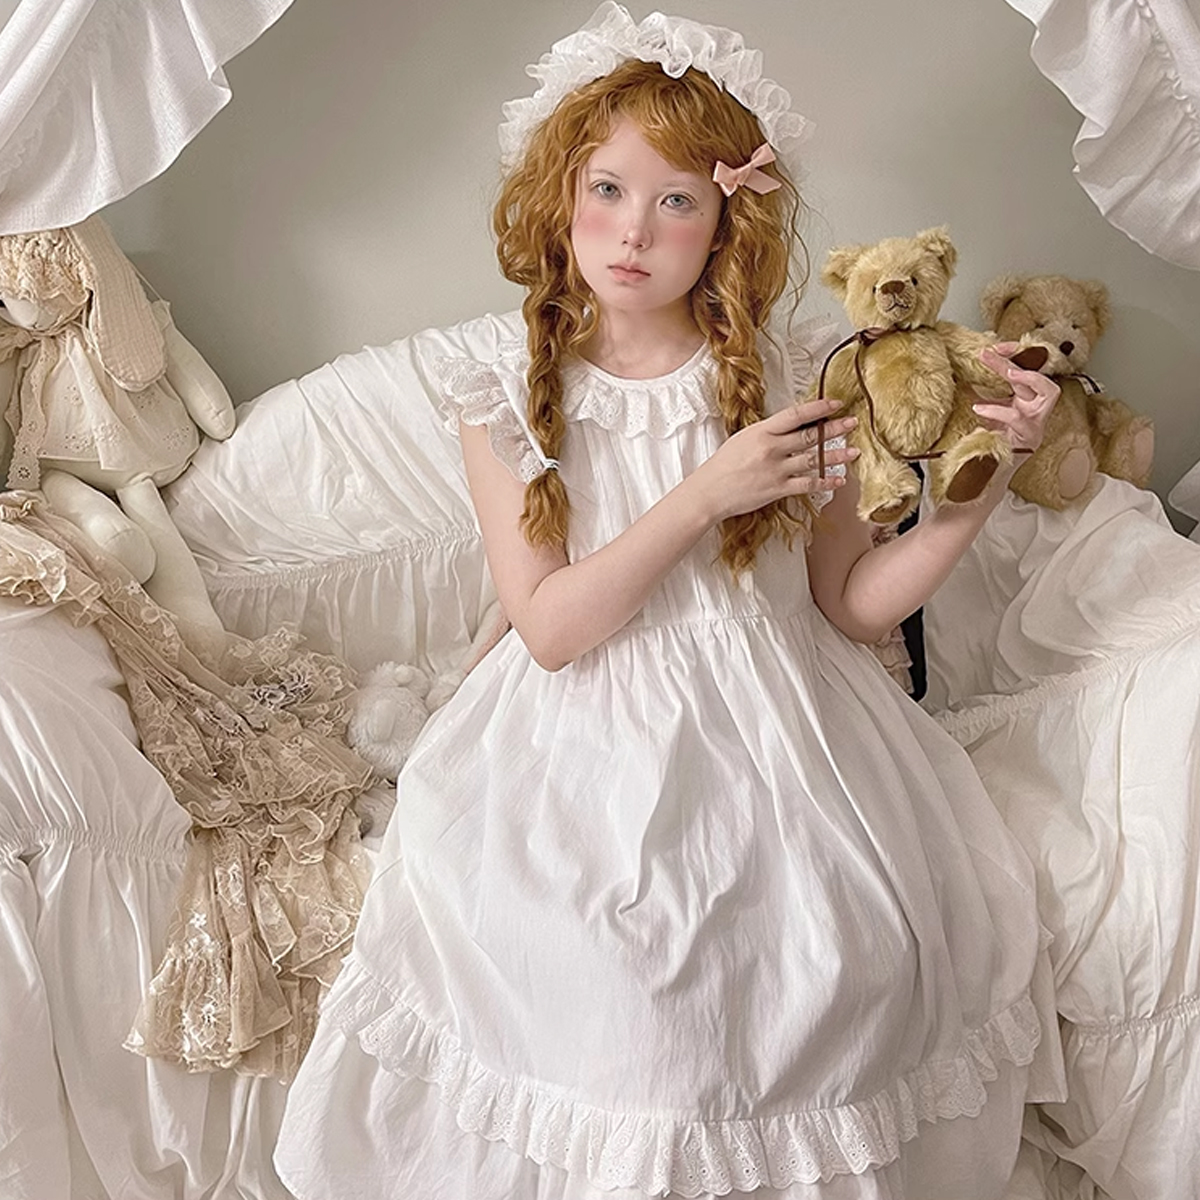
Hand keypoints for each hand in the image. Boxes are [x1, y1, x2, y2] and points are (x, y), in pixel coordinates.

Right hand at [690, 397, 859, 521]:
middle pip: (809, 436)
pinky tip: (839, 479)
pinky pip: (808, 484)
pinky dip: (825, 482)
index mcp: (761, 432)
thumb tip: (791, 427)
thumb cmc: (723, 465)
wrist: (709, 492)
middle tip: (853, 423)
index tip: (835, 402)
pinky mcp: (777, 489)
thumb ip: (768, 433)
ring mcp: (776, 470)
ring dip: (836, 455)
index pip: (795, 414)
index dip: (818, 407)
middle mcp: (771, 449)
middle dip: (834, 428)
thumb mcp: (743, 439)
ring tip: (854, 451)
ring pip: (813, 460)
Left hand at [973, 343, 1059, 451]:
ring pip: (1048, 392)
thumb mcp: (989, 414)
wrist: (996, 470)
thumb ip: (985, 397)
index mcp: (1027, 398)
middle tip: (988, 354)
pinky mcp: (1030, 436)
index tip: (995, 347)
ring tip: (1009, 373)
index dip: (1016, 355)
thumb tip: (966, 380)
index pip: (1030, 368)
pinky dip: (997, 410)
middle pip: (1036, 375)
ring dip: (1029, 378)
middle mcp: (1037, 406)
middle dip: (1015, 362)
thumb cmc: (996, 440)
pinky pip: (1017, 418)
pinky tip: (979, 408)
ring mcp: (1037, 421)